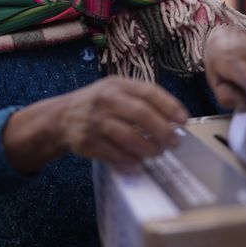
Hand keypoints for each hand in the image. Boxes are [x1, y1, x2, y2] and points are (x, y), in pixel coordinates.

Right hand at [57, 76, 188, 167]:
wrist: (62, 117)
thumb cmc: (98, 103)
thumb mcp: (116, 90)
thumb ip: (141, 99)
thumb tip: (175, 119)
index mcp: (117, 84)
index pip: (149, 92)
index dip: (170, 107)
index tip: (184, 121)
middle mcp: (105, 100)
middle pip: (141, 115)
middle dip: (162, 131)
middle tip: (174, 143)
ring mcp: (95, 121)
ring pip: (128, 137)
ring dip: (148, 148)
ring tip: (157, 153)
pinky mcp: (87, 141)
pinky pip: (113, 154)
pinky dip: (129, 160)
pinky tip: (138, 162)